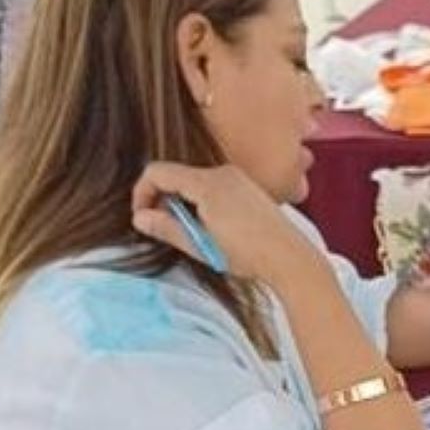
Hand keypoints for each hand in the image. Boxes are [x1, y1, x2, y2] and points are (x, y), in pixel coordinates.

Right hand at [131, 162, 321, 286]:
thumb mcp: (201, 245)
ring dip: (183, 202)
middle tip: (167, 229)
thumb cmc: (247, 254)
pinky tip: (211, 227)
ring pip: (194, 181)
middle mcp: (223, 172)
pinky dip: (201, 201)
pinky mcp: (248, 187)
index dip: (142, 193)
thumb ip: (167, 229)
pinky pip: (213, 186)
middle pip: (176, 175)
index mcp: (207, 183)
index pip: (158, 172)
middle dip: (163, 199)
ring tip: (193, 233)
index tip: (142, 217)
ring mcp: (238, 178)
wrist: (289, 257)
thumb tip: (140, 218)